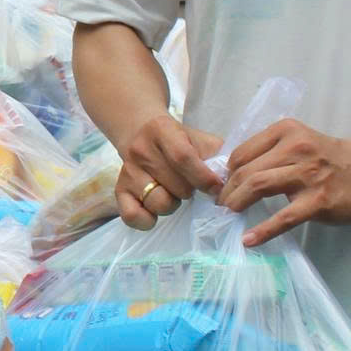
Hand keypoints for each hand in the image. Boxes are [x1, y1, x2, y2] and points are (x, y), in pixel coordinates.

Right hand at [115, 113, 223, 228]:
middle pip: (176, 186)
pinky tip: (155, 211)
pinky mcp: (119, 190)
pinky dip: (148, 220)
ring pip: (158, 202)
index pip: (183, 157)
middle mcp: (140, 150)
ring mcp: (128, 172)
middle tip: (191, 186)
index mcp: (162, 130)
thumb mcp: (197, 137)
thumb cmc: (177, 139)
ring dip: (172, 204)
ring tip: (173, 194)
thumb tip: (231, 179)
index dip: (204, 178)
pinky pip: (132, 216)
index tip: (216, 188)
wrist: (140, 131)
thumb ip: (216, 153)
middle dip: (191, 192)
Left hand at [218, 120, 350, 246]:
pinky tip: (249, 240)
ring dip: (237, 202)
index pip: (242, 152)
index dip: (226, 172)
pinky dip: (263, 230)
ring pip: (258, 186)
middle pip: (246, 169)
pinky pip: (283, 218)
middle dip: (227, 190)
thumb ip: (271, 152)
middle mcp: (295, 149)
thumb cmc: (329, 158)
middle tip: (222, 203)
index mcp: (286, 132)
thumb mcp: (298, 142)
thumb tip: (233, 173)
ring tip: (230, 214)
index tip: (221, 185)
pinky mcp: (318, 201)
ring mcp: (307, 175)